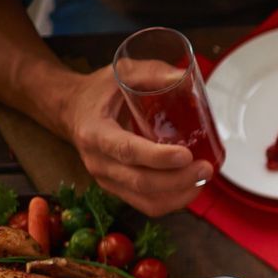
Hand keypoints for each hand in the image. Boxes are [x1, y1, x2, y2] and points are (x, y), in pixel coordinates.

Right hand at [57, 67, 207, 216]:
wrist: (70, 112)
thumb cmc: (98, 93)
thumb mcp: (119, 74)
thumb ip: (150, 72)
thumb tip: (185, 77)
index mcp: (95, 133)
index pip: (127, 151)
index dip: (157, 158)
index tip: (186, 155)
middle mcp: (98, 162)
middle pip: (141, 182)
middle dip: (178, 180)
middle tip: (206, 168)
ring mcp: (107, 180)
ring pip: (146, 201)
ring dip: (180, 195)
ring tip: (203, 178)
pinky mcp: (118, 189)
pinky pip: (147, 204)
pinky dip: (173, 200)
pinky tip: (192, 186)